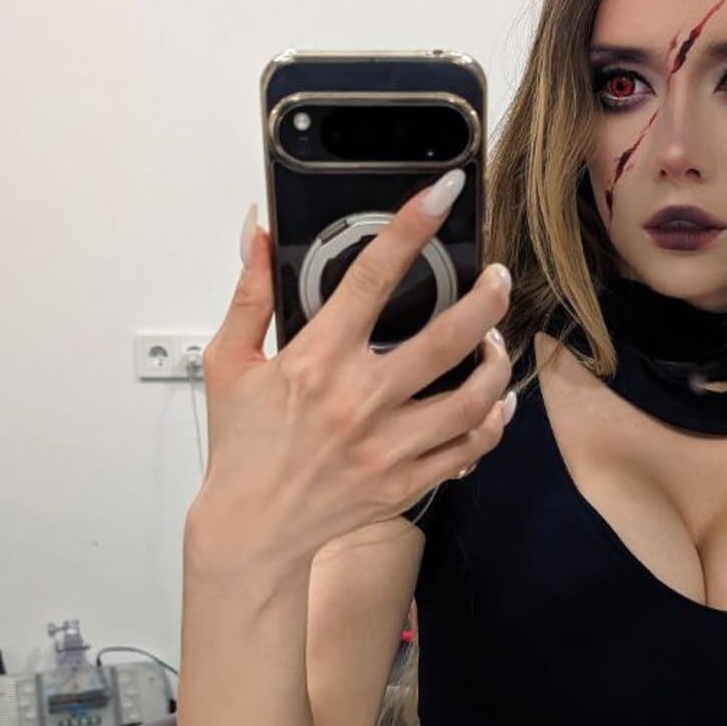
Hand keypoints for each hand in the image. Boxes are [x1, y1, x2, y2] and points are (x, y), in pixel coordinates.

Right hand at [194, 169, 513, 570]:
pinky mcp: (406, 482)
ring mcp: (388, 446)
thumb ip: (250, 293)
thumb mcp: (229, 361)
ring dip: (497, 362)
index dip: (411, 228)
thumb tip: (256, 232)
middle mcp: (358, 401)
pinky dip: (493, 421)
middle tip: (497, 278)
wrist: (250, 531)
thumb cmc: (242, 445)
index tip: (441, 194)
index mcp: (316, 361)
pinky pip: (469, 448)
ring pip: (472, 397)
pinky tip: (495, 400)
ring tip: (495, 339)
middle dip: (486, 299)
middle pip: (448, 338)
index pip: (370, 277)